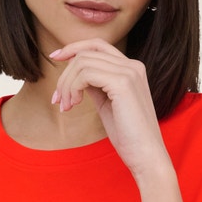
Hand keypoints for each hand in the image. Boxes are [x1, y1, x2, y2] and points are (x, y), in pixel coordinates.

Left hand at [49, 39, 169, 179]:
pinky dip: (73, 88)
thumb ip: (96, 86)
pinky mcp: (122, 84)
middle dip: (65, 75)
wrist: (146, 156)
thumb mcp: (108, 104)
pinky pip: (85, 74)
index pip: (97, 45)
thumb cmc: (128, 136)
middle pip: (86, 54)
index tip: (54, 58)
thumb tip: (76, 76)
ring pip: (82, 63)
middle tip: (58, 100)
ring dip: (67, 85)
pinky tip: (74, 105)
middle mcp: (133, 66)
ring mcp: (129, 73)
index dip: (73, 48)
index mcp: (132, 69)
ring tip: (67, 106)